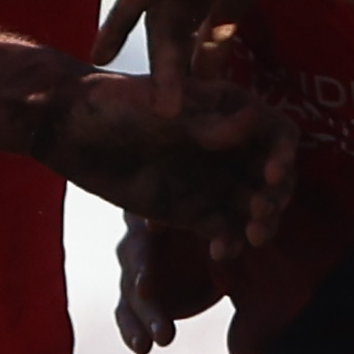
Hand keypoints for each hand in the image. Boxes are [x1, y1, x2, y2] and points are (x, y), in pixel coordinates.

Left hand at [43, 75, 292, 251]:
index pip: (276, 132)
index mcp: (228, 109)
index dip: (282, 154)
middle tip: (260, 215)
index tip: (269, 176)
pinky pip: (226, 231)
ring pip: (256, 206)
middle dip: (276, 195)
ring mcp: (214, 180)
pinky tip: (219, 251)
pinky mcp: (195, 212)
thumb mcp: (156, 104)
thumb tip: (248, 123)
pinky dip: (231, 243)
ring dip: (262, 222)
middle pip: (273, 175)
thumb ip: (200, 119)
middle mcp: (229, 146)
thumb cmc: (111, 103)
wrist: (70, 131)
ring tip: (252, 238)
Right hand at [114, 216, 222, 353]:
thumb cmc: (221, 229)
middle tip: (146, 287)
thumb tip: (248, 228)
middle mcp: (139, 238)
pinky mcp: (132, 300)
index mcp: (162, 211)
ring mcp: (133, 271)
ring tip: (163, 336)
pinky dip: (134, 332)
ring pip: (132, 290)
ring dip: (148, 312)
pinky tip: (143, 348)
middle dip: (141, 269)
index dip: (150, 218)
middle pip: (136, 253)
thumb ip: (228, 227)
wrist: (215, 254)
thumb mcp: (227, 223)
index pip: (150, 210)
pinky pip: (126, 315)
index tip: (151, 227)